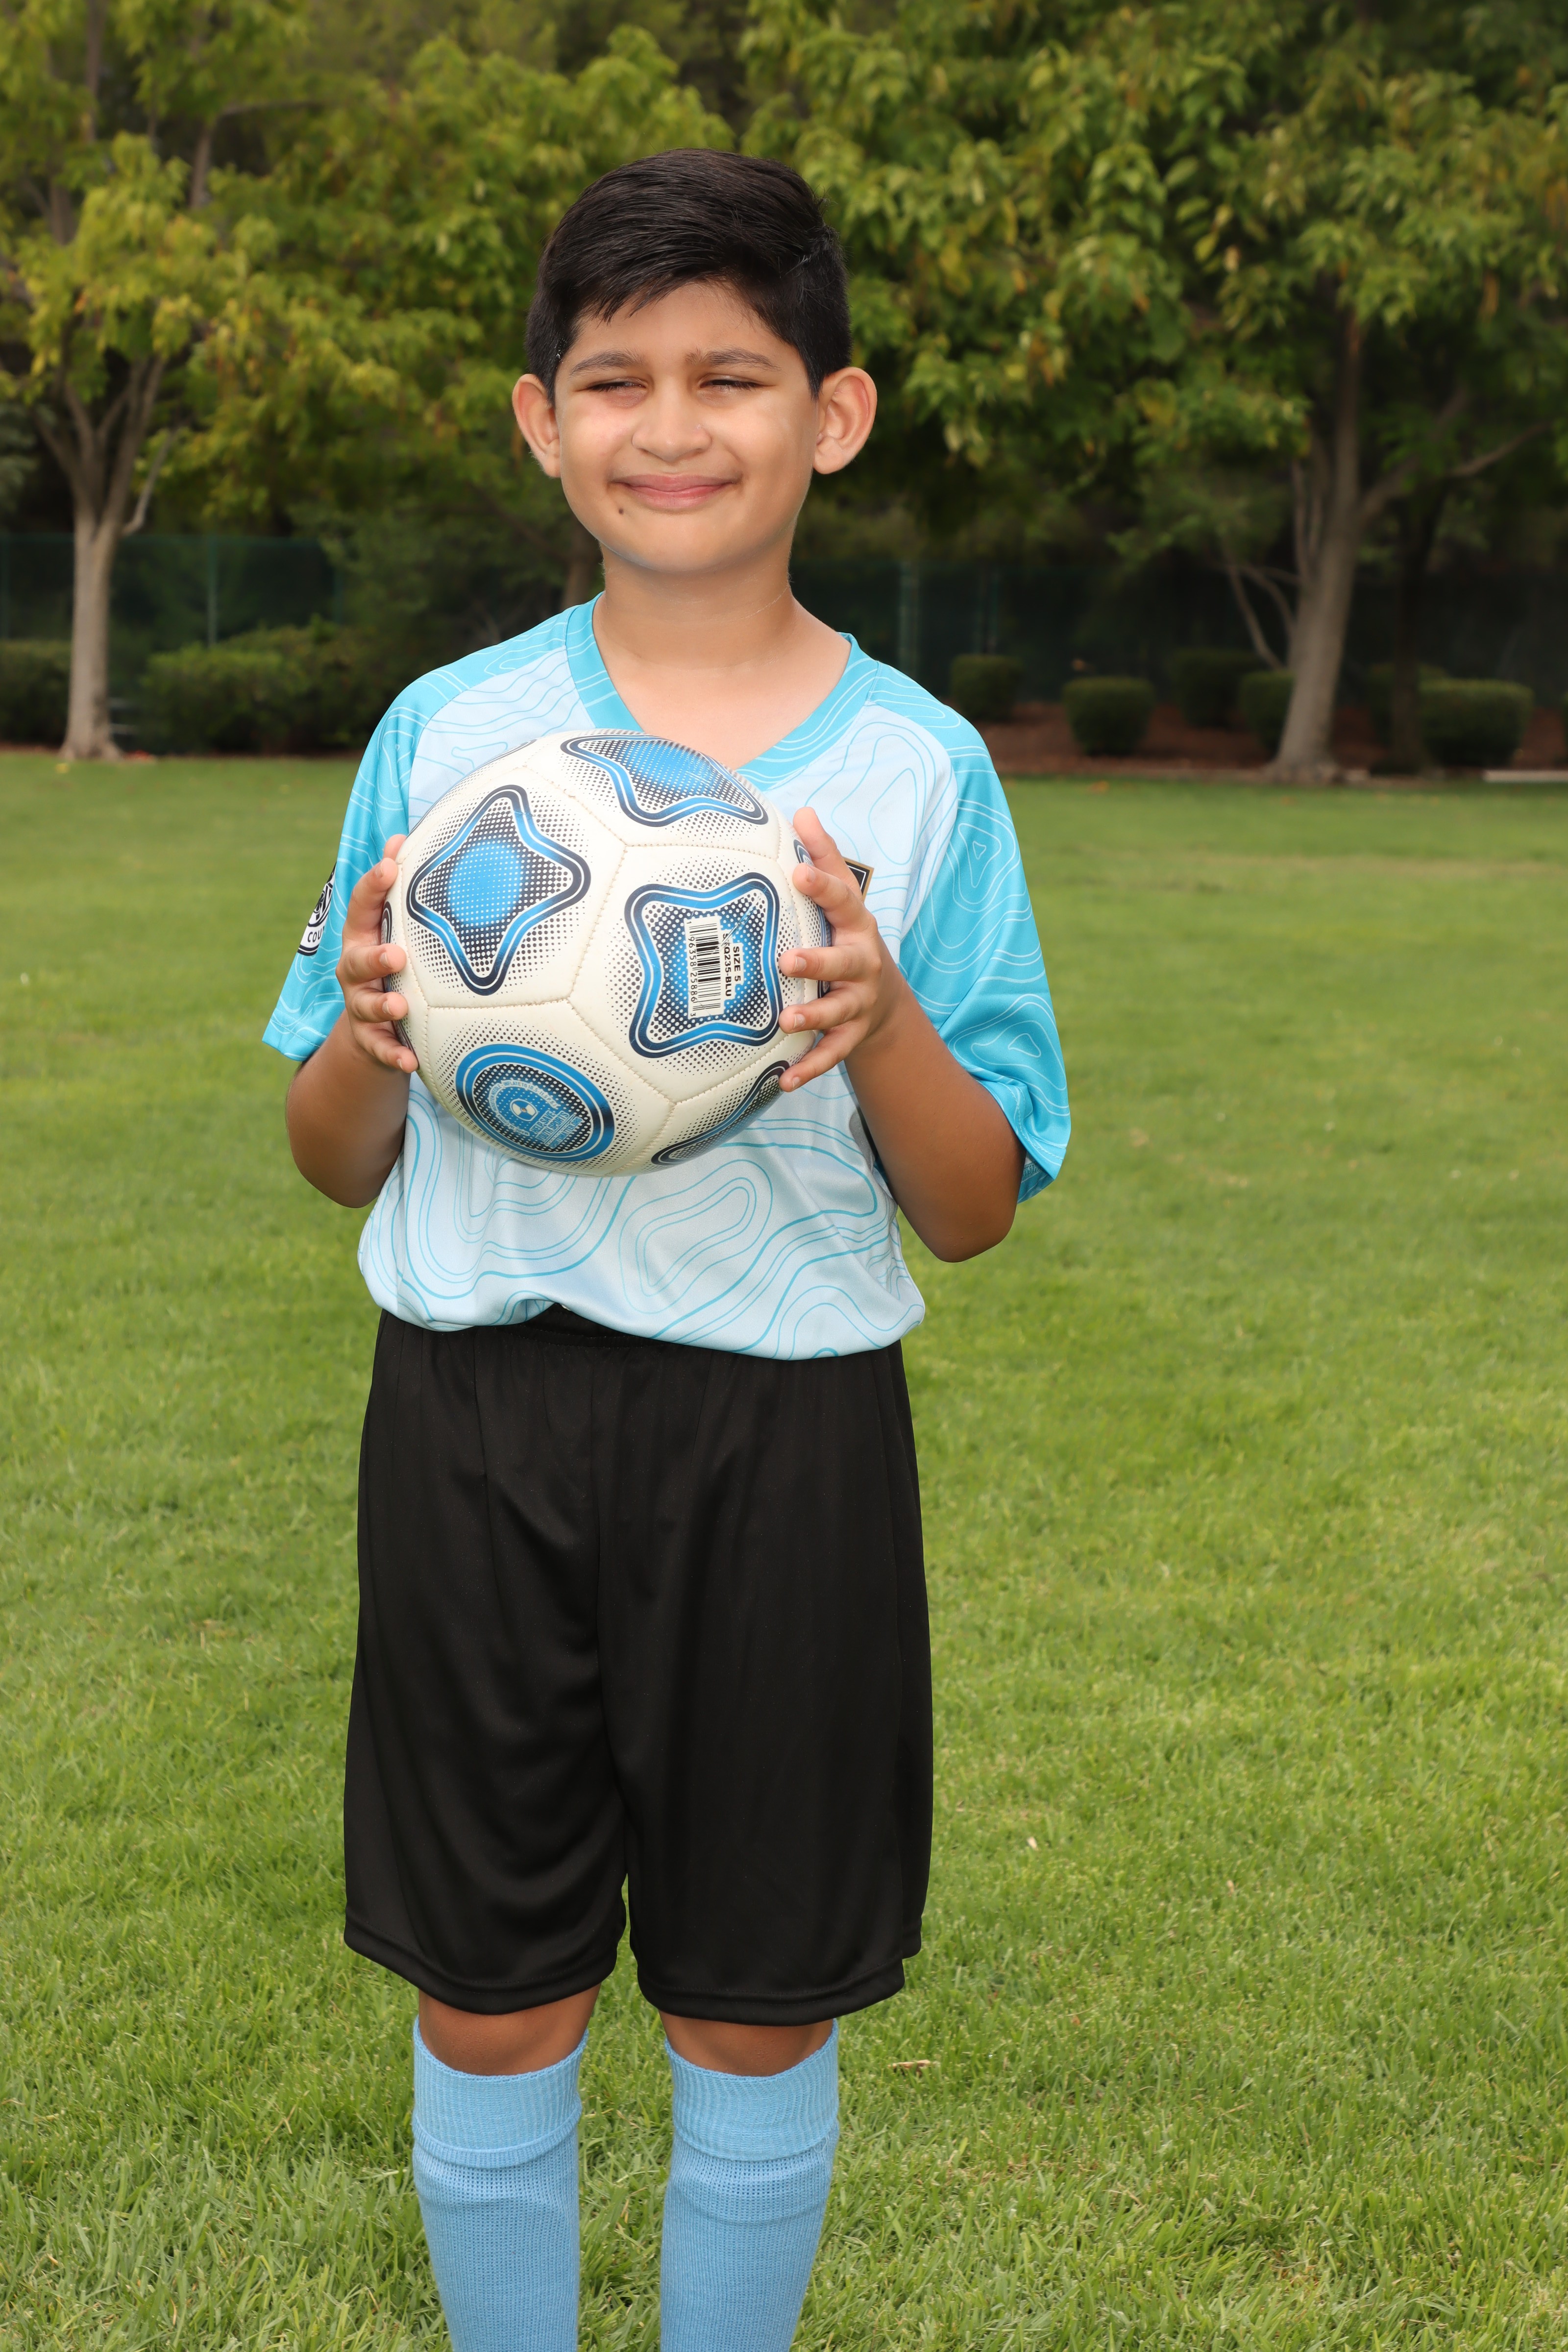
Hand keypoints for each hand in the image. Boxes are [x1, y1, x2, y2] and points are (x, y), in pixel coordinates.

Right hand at [335, 837, 416, 1074]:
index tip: (391, 866)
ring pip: (366, 1006)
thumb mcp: (393, 927)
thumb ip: (398, 889)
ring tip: (400, 1006)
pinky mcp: (372, 1041)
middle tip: (397, 954)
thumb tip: (401, 835)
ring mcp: (361, 1007)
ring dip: (382, 1005)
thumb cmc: (391, 963)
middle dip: (374, 956)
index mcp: (363, 936)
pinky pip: (381, 1050)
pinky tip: (411, 1062)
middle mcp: (355, 971)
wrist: (375, 1029)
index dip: (373, 886)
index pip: (362, 907)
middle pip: (356, 961)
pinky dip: (394, 1056)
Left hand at [778, 809, 903, 1090]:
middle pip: (844, 962)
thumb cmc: (846, 937)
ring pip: (838, 1012)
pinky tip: (783, 1081)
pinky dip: (809, 1068)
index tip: (797, 873)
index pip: (842, 901)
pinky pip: (831, 1054)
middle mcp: (862, 964)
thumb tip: (800, 810)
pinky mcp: (851, 1036)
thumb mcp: (841, 901)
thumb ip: (822, 858)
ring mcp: (858, 1003)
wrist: (883, 999)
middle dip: (818, 962)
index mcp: (856, 925)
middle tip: (787, 961)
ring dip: (812, 1018)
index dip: (822, 885)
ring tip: (785, 1022)